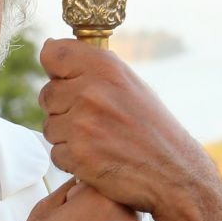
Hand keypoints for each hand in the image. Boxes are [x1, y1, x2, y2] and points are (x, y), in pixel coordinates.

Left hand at [40, 38, 221, 219]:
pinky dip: (72, 159)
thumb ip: (91, 67)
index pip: (53, 54)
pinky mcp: (78, 155)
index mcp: (106, 68)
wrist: (174, 173)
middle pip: (47, 94)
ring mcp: (83, 124)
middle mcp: (91, 92)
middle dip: (63, 107)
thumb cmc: (152, 128)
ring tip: (99, 140)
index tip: (66, 79)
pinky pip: (56, 153)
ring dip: (67, 136)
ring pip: (50, 126)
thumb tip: (47, 47)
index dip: (56, 69)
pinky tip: (97, 158)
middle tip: (95, 120)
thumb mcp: (130, 84)